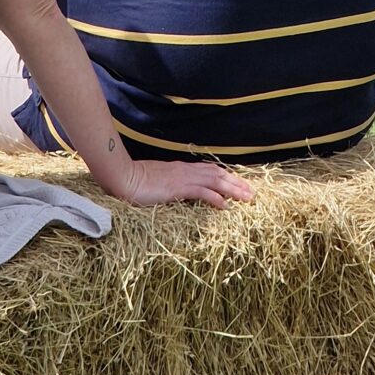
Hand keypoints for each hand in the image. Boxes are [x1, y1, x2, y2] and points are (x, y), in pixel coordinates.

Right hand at [121, 157, 254, 207]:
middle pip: (217, 174)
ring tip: (246, 198)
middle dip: (236, 183)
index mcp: (182, 168)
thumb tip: (177, 191)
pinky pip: (201, 192)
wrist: (123, 177)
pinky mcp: (177, 188)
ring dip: (232, 189)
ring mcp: (182, 178)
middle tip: (251, 193)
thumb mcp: (157, 181)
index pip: (210, 170)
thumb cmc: (136, 181)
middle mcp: (186, 170)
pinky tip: (225, 206)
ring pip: (215, 181)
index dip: (226, 176)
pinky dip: (215, 198)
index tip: (239, 184)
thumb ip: (170, 184)